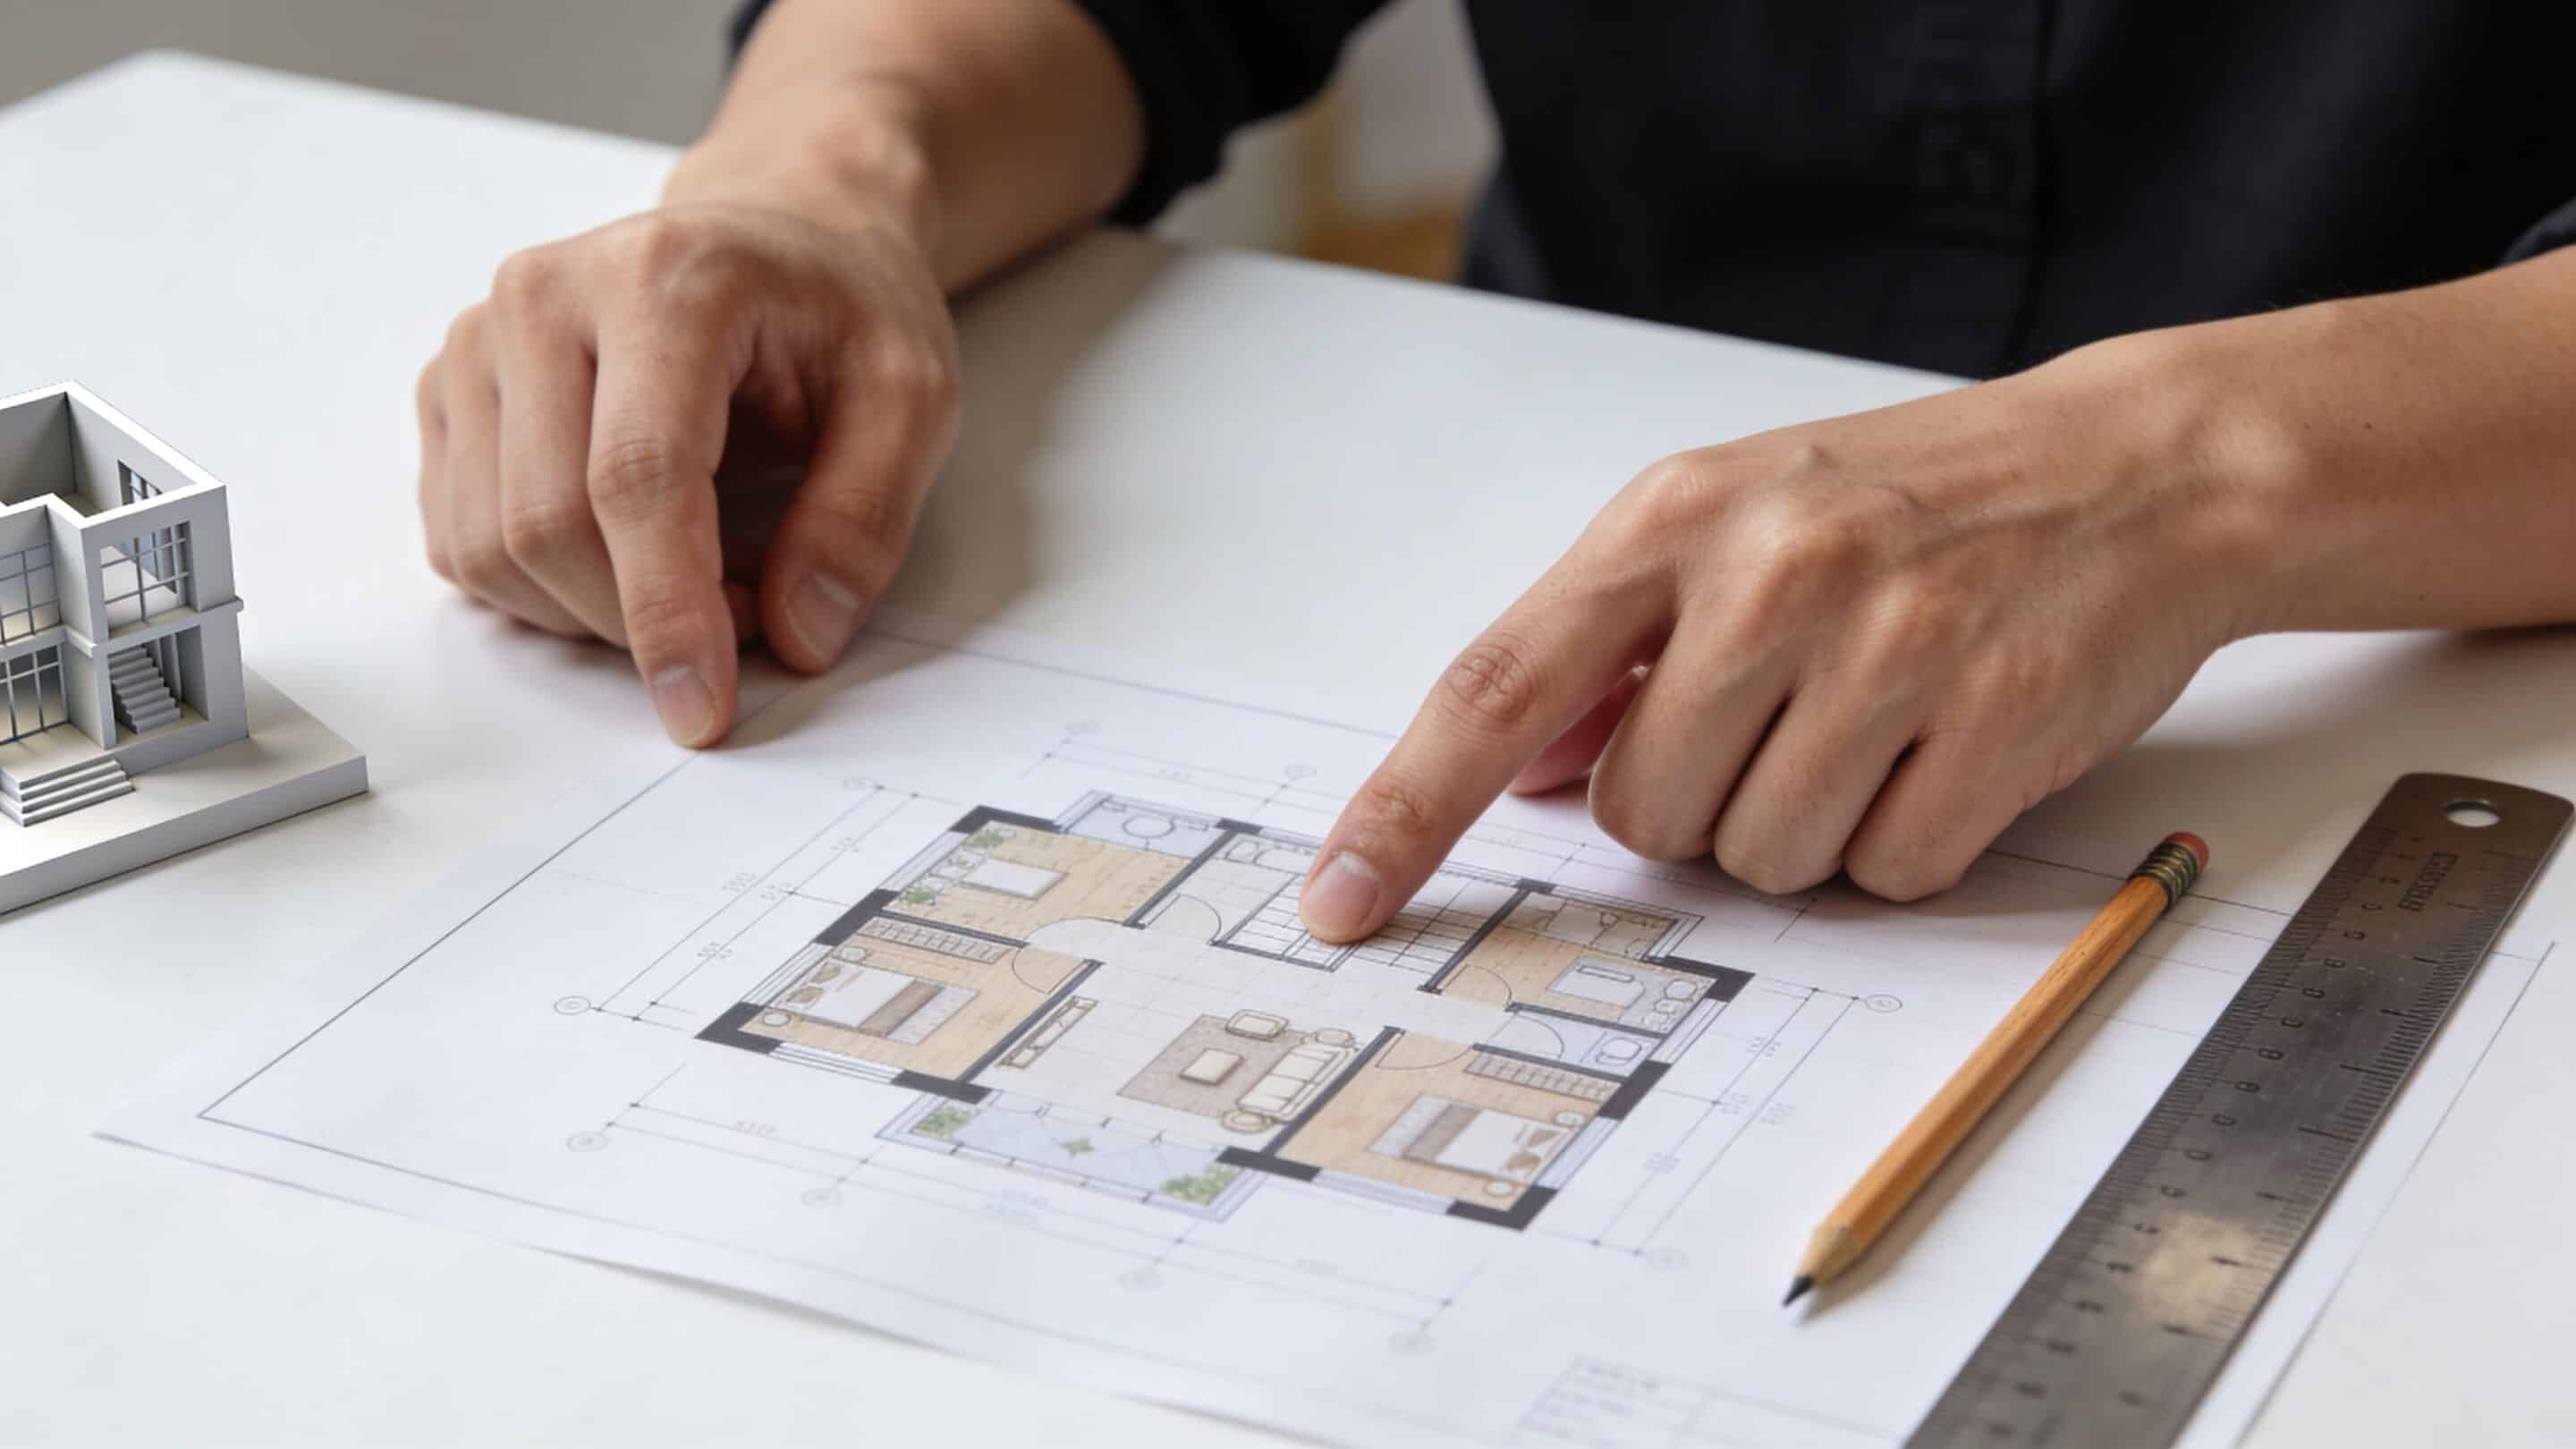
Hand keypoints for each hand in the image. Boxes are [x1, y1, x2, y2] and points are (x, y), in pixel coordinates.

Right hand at [415, 195, 959, 744]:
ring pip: (489, 548)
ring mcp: (479, 342)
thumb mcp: (912, 396)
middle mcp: (544, 297)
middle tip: (751, 612)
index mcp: (662, 281)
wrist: (777, 233)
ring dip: (594, 611)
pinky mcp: (450, 392)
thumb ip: (864, 518)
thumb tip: (799, 635)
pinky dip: (547, 589)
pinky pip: (462, 542)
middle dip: (642, 619)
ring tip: (702, 569)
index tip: (704, 707)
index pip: (634, 478)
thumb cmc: (836, 306)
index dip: (666, 613)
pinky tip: (631, 553)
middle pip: (546, 524)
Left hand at [1299, 344, 2266, 937]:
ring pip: (1758, 859)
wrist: (2136, 468)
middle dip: (1698, 804)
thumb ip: (1614, 648)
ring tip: (1875, 721)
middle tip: (1788, 715)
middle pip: (1639, 814)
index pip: (1497, 685)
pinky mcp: (1992, 722)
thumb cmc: (1912, 501)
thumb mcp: (1741, 520)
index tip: (1341, 900)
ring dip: (1805, 828)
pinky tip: (1945, 745)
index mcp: (1675, 517)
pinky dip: (1906, 840)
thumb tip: (1516, 773)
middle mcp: (1768, 574)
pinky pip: (1884, 873)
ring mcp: (1886, 646)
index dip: (1407, 809)